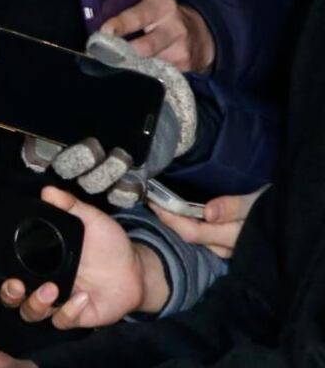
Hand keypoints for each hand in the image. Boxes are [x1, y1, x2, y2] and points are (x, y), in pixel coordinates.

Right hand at [0, 187, 159, 328]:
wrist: (136, 269)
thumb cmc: (109, 245)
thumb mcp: (91, 220)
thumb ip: (70, 206)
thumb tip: (48, 191)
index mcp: (42, 264)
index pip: (12, 273)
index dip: (5, 277)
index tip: (8, 271)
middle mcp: (45, 285)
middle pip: (13, 300)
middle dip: (10, 295)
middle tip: (17, 284)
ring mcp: (60, 302)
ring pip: (32, 313)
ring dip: (36, 304)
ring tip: (51, 289)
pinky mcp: (77, 316)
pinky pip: (63, 321)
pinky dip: (69, 312)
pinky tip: (82, 297)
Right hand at [20, 33, 197, 207]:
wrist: (164, 108)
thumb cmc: (132, 84)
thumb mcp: (122, 66)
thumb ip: (110, 54)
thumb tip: (100, 41)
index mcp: (65, 129)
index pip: (38, 147)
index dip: (36, 151)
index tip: (43, 146)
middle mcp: (78, 153)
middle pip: (64, 168)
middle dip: (76, 160)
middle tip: (92, 146)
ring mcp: (101, 169)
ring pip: (91, 183)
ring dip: (104, 173)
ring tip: (120, 156)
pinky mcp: (124, 179)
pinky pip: (119, 194)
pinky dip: (125, 189)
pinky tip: (132, 178)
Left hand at [100, 0, 214, 72]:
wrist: (197, 35)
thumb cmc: (162, 10)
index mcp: (161, 5)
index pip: (141, 14)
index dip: (123, 23)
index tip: (105, 29)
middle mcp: (172, 28)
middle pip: (146, 46)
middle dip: (123, 51)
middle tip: (103, 52)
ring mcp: (176, 52)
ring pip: (146, 64)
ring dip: (127, 65)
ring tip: (111, 62)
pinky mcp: (179, 69)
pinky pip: (153, 75)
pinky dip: (139, 74)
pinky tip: (130, 71)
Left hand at [150, 186, 267, 257]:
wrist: (296, 209)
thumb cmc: (277, 204)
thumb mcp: (258, 201)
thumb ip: (234, 207)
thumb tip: (208, 213)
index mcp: (234, 237)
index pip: (193, 232)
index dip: (170, 218)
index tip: (152, 200)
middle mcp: (229, 248)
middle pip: (191, 237)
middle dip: (169, 221)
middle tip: (152, 200)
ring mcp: (230, 247)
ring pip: (199, 239)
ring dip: (180, 224)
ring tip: (163, 206)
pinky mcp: (232, 242)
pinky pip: (208, 237)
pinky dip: (194, 226)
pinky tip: (184, 215)